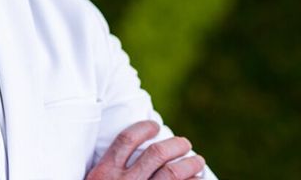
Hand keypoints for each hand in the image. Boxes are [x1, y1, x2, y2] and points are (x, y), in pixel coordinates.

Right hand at [84, 120, 205, 179]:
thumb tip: (137, 157)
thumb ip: (110, 174)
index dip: (143, 128)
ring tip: (197, 161)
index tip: (154, 126)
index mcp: (103, 174)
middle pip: (156, 153)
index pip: (126, 140)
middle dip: (176, 145)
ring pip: (172, 172)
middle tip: (184, 144)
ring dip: (191, 163)